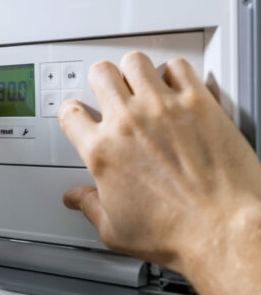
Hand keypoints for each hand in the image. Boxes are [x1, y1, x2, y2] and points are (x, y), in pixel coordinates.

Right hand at [57, 51, 260, 273]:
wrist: (223, 231)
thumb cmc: (175, 233)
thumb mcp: (116, 230)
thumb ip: (90, 206)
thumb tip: (76, 199)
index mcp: (102, 152)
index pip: (70, 113)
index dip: (72, 112)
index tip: (80, 114)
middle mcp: (128, 123)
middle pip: (101, 74)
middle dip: (102, 80)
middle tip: (111, 90)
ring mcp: (162, 109)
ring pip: (135, 61)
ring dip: (136, 71)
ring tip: (143, 83)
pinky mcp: (198, 103)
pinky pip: (177, 66)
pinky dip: (174, 72)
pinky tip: (176, 87)